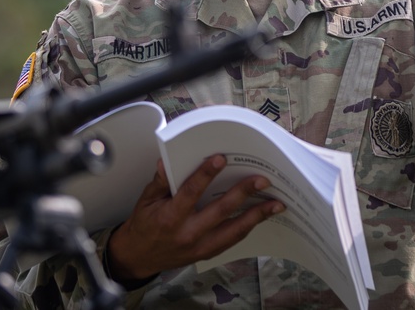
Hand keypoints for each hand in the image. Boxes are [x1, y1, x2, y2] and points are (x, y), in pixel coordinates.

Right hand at [105, 155, 283, 281]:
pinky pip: (232, 240)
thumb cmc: (144, 226)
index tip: (220, 159)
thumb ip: (159, 181)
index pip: (190, 192)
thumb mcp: (145, 200)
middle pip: (220, 211)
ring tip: (275, 203)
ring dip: (256, 216)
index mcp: (170, 217)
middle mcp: (187, 233)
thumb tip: (166, 162)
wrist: (139, 256)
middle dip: (243, 194)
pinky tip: (260, 217)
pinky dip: (247, 227)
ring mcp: (199, 246)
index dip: (205, 174)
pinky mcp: (207, 253)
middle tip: (261, 180)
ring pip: (233, 230)